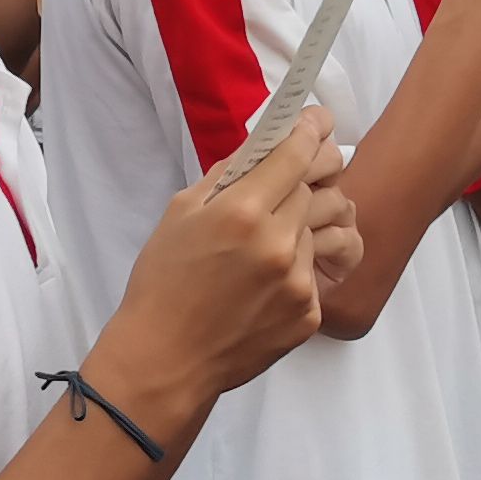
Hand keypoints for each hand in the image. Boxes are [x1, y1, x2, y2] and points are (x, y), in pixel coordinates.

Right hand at [93, 112, 351, 429]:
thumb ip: (227, 176)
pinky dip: (294, 269)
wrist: (167, 358)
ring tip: (263, 244)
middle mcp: (279, 243)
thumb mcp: (181, 212)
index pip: (296, 155)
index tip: (316, 121)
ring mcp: (299, 282)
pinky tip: (262, 282)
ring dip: (297, 227)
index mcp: (243, 212)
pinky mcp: (309, 314)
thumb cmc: (163, 281)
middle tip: (286, 180)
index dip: (310, 131)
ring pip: (316, 231)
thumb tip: (262, 146)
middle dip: (301, 180)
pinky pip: (314, 273)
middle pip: (313, 190)